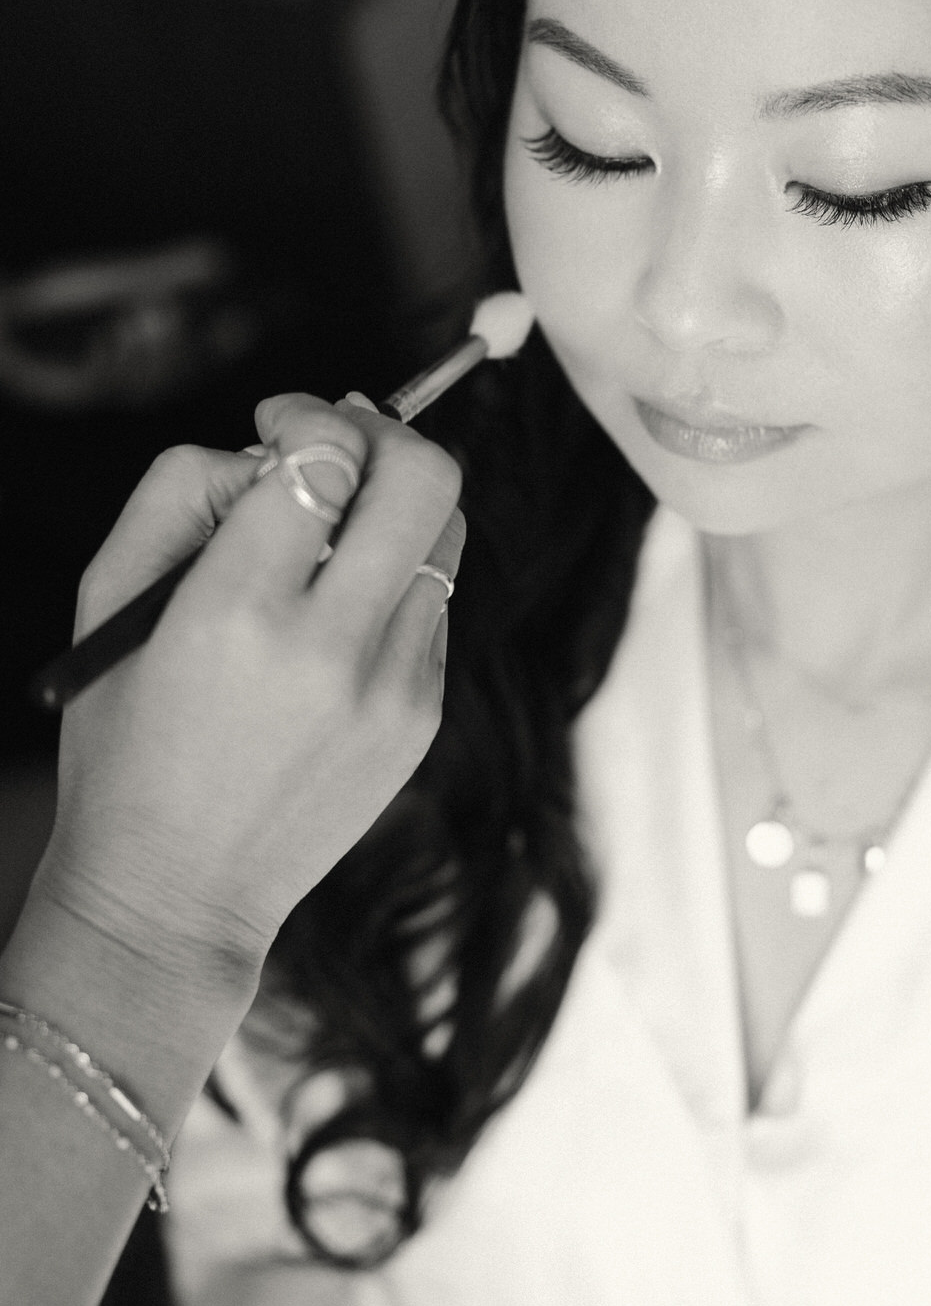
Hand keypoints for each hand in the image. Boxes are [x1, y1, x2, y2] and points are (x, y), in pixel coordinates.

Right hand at [35, 392, 463, 995]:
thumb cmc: (125, 741)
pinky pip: (435, 606)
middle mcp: (333, 647)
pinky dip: (396, 579)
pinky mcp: (422, 718)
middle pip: (425, 478)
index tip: (282, 420)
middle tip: (339, 440)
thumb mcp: (108, 601)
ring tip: (338, 523)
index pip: (324, 454)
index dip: (308, 413)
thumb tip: (272, 445)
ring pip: (446, 536)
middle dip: (384, 433)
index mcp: (239, 611)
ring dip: (396, 505)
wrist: (177, 891)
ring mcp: (394, 688)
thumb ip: (181, 491)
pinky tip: (339, 610)